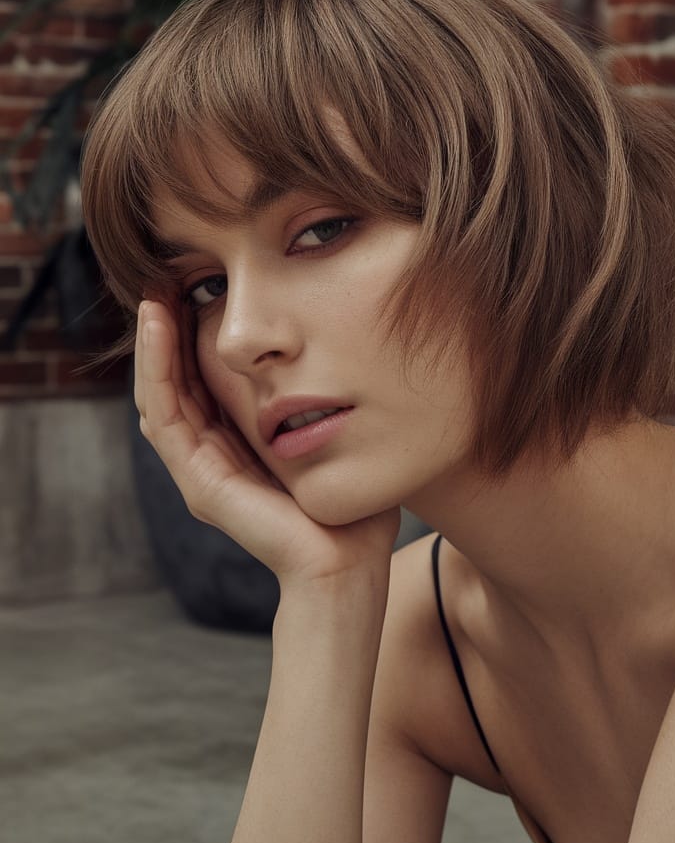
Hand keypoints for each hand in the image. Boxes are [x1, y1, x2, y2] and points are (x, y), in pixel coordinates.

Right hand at [134, 300, 399, 592]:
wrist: (349, 564)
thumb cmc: (352, 506)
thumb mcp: (331, 434)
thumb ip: (319, 398)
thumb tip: (338, 346)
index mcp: (237, 445)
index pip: (202, 380)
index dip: (193, 334)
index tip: (200, 285)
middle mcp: (211, 455)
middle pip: (175, 381)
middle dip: (168, 331)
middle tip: (166, 278)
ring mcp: (199, 470)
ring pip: (160, 393)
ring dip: (153, 343)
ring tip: (155, 295)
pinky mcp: (198, 482)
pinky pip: (166, 415)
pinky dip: (158, 369)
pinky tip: (161, 328)